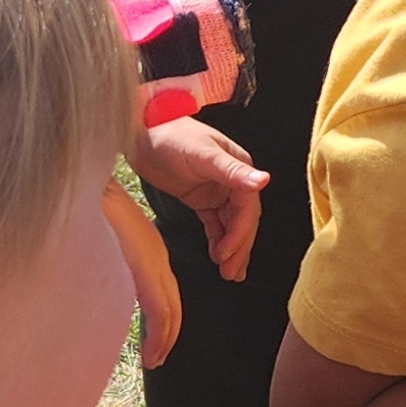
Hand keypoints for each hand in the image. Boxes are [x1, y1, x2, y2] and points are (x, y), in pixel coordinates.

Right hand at [100, 185, 182, 367]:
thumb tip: (91, 275)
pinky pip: (158, 307)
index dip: (164, 317)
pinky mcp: (143, 265)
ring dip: (164, 338)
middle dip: (167, 332)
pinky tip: (156, 352)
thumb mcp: (100, 235)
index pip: (163, 289)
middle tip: (159, 356)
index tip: (159, 339)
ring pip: (167, 310)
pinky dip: (160, 333)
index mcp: (147, 246)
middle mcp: (156, 254)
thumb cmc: (82, 209)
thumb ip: (106, 256)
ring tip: (157, 358)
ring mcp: (151, 259)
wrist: (80, 186)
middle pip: (170, 302)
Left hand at [127, 116, 267, 280]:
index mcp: (239, 167)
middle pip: (242, 220)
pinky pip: (215, 223)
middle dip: (238, 247)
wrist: (141, 133)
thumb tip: (264, 181)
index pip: (247, 208)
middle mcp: (233, 180)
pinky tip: (217, 255)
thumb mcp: (203, 154)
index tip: (227, 254)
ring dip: (231, 248)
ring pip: (230, 224)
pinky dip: (218, 240)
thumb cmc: (172, 137)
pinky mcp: (201, 198)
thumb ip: (232, 171)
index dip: (240, 233)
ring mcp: (217, 190)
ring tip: (229, 273)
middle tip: (230, 273)